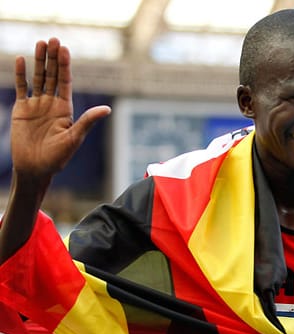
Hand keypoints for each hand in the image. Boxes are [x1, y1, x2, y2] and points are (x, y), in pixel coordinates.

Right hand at [10, 38, 110, 179]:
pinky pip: (21, 89)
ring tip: (40, 43)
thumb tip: (107, 109)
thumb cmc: (58, 157)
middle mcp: (52, 104)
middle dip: (53, 58)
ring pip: (38, 78)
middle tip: (53, 39)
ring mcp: (36, 106)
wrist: (36, 168)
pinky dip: (21, 75)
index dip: (65, 65)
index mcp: (66, 108)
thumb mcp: (74, 137)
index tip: (64, 49)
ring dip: (38, 61)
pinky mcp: (22, 110)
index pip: (65, 81)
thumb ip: (87, 121)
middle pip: (52, 75)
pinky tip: (20, 60)